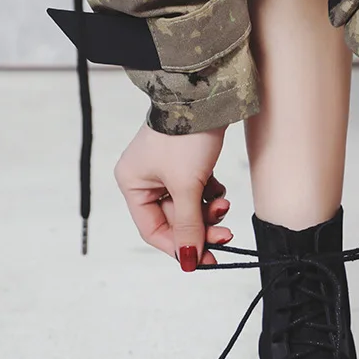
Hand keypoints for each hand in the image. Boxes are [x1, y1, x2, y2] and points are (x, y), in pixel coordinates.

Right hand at [114, 124, 231, 270]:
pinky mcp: (187, 164)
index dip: (179, 247)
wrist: (205, 98)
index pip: (153, 230)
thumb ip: (189, 226)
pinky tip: (219, 188)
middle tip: (226, 234)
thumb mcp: (187, 187)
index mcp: (133, 184)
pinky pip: (199, 192)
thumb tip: (188, 260)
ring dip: (209, 212)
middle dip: (201, 228)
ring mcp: (167, 172)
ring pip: (190, 208)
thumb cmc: (186, 138)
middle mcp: (146, 179)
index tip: (205, 260)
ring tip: (223, 203)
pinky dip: (211, 195)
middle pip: (176, 221)